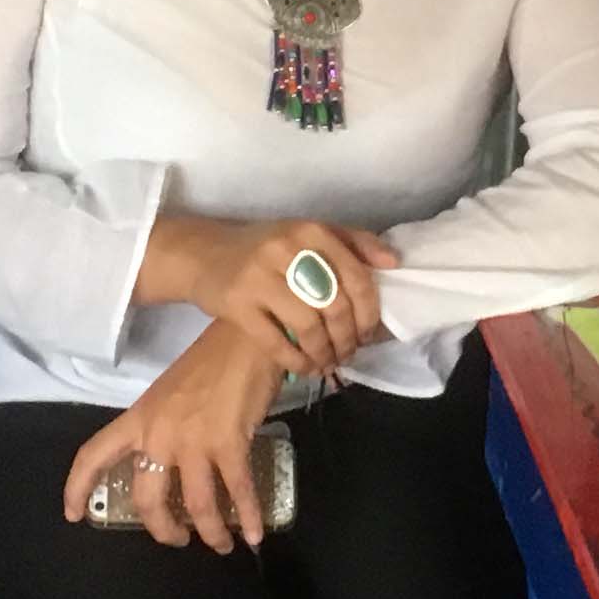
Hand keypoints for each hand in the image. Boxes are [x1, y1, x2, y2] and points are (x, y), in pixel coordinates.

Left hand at [65, 326, 286, 551]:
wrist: (247, 336)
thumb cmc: (212, 361)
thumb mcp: (170, 394)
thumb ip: (163, 428)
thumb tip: (176, 464)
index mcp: (139, 418)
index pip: (94, 454)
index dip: (78, 488)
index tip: (73, 514)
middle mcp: (159, 433)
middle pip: (147, 498)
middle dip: (163, 530)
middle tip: (178, 539)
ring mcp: (193, 440)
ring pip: (195, 504)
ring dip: (210, 532)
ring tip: (221, 543)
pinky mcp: (229, 442)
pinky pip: (238, 491)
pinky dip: (250, 516)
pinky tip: (257, 532)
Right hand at [151, 215, 406, 373]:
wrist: (204, 254)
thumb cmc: (266, 248)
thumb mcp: (307, 234)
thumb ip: (353, 242)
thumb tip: (394, 262)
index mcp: (311, 231)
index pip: (357, 278)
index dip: (369, 314)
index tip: (369, 334)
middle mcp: (286, 249)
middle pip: (335, 307)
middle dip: (348, 339)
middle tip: (349, 353)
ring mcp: (259, 277)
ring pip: (308, 328)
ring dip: (325, 353)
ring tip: (328, 362)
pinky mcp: (236, 305)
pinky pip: (276, 343)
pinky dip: (297, 362)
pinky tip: (305, 367)